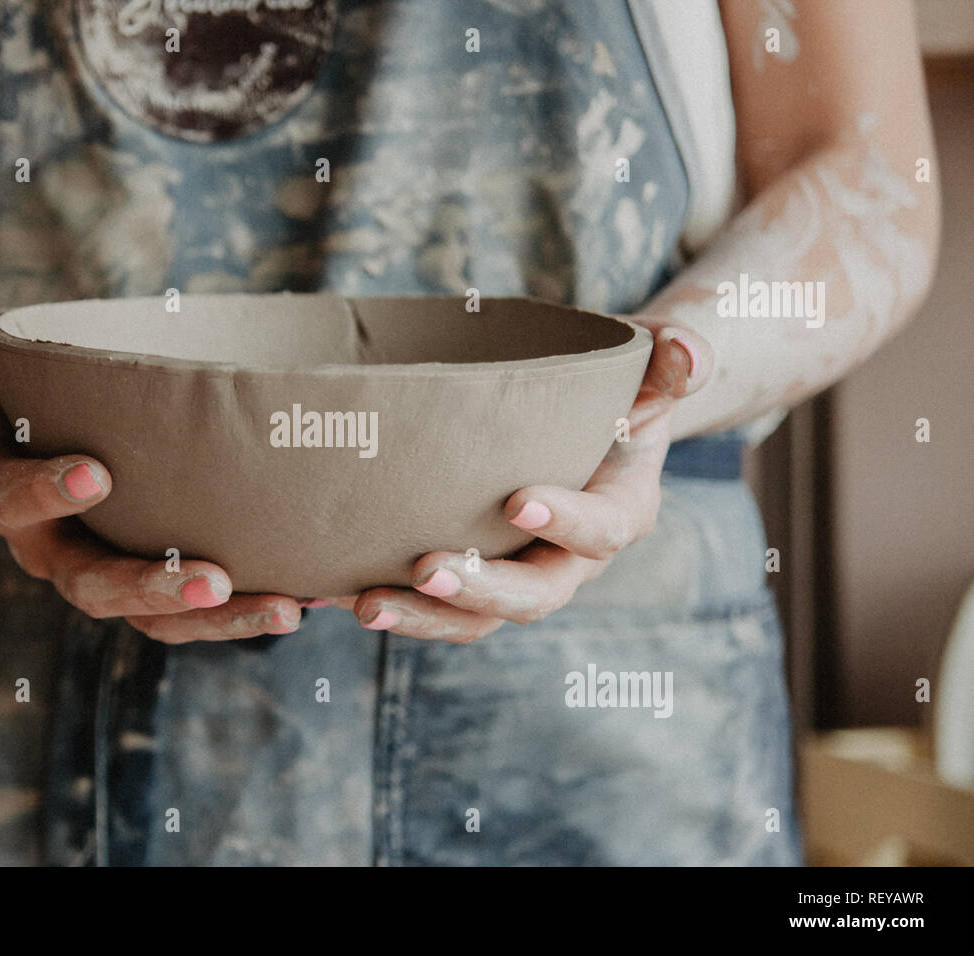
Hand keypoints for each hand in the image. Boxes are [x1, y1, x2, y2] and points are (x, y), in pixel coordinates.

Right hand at [0, 302, 301, 642]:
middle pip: (93, 589)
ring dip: (220, 620)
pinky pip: (196, 615)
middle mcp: (51, 552)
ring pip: (155, 621)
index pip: (11, 503)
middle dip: (151, 588)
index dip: (46, 492)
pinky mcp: (154, 586)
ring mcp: (106, 576)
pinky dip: (250, 610)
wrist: (33, 444)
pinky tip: (310, 597)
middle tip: (211, 579)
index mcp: (3, 499)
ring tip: (285, 608)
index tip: (97, 473)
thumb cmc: (17, 396)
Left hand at [335, 324, 712, 642]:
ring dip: (422, 616)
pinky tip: (328, 592)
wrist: (589, 424)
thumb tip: (687, 354)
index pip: (603, 528)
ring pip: (476, 618)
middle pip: (532, 595)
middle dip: (479, 589)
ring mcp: (518, 573)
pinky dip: (390, 602)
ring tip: (363, 603)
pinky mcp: (474, 575)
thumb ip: (675, 359)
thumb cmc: (619, 390)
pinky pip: (435, 604)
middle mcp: (570, 559)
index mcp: (621, 513)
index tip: (518, 498)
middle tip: (424, 570)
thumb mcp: (654, 368)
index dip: (568, 519)